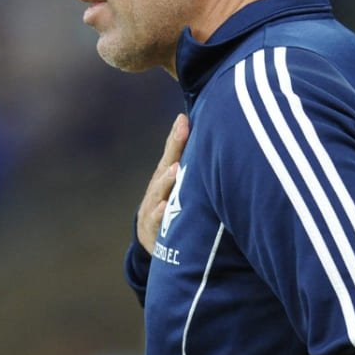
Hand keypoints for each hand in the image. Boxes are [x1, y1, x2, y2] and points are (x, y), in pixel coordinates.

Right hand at [137, 113, 189, 253]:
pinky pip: (155, 219)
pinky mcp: (151, 226)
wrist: (150, 236)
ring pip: (159, 190)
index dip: (177, 136)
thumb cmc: (170, 203)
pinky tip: (164, 205)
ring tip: (175, 169)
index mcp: (166, 175)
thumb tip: (205, 139)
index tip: (184, 119)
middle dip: (174, 148)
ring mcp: (153, 205)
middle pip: (165, 165)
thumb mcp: (177, 184)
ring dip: (167, 180)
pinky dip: (159, 212)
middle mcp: (157, 186)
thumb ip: (187, 164)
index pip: (171, 152)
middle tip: (182, 131)